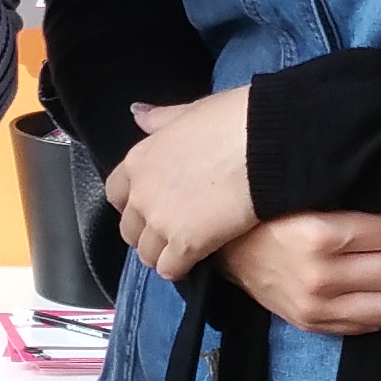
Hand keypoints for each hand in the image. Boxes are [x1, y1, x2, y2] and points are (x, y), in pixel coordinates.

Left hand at [106, 92, 259, 279]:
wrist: (265, 145)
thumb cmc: (234, 122)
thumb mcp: (190, 110)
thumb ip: (160, 119)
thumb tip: (138, 114)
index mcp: (140, 160)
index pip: (115, 193)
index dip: (132, 203)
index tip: (149, 205)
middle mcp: (142, 193)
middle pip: (129, 229)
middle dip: (146, 233)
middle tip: (170, 231)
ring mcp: (161, 221)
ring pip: (147, 254)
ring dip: (163, 254)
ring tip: (183, 251)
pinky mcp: (185, 244)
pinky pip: (170, 269)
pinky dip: (180, 268)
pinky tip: (195, 261)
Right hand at [224, 211, 380, 332]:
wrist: (229, 249)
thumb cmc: (273, 215)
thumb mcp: (308, 194)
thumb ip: (352, 198)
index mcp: (320, 235)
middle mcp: (321, 276)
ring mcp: (317, 307)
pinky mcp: (314, 325)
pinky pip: (372, 326)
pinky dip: (377, 305)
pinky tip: (368, 287)